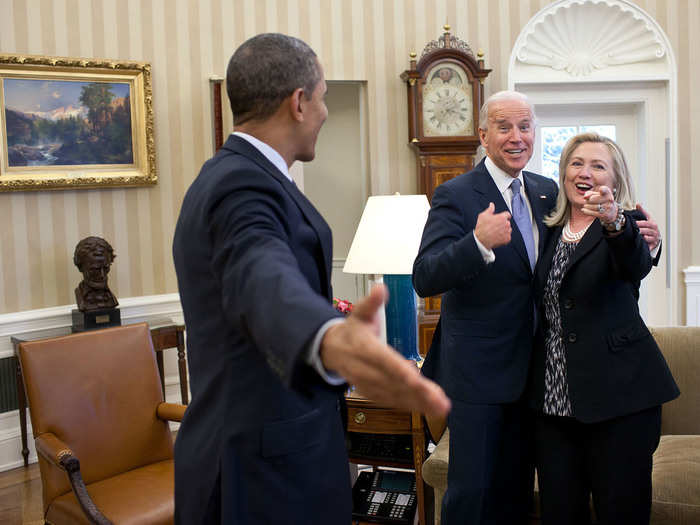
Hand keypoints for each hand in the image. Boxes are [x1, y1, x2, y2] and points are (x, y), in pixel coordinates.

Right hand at [320, 285, 450, 418]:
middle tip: (440, 401)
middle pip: (394, 383)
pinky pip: (394, 402)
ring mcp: (369, 384)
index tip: (416, 379)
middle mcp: (366, 370)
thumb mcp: (359, 312)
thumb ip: (371, 303)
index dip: (399, 371)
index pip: (383, 361)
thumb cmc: (352, 330)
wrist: (332, 350)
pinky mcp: (374, 393)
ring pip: (396, 396)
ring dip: (419, 403)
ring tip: (441, 407)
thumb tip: (380, 288)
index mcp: (364, 348)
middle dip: (418, 393)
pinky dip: (412, 406)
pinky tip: (430, 409)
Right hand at [474, 202, 511, 249]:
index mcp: (502, 217)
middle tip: (496, 226)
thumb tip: (491, 205)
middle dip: (503, 223)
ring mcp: (507, 232)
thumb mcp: (483, 215)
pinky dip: (504, 237)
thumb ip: (490, 209)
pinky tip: (498, 237)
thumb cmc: (482, 228)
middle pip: (507, 222)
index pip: (507, 214)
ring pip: (508, 229)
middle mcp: (506, 224)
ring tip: (496, 232)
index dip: (504, 216)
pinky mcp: (507, 239)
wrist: (481, 240)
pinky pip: (508, 237)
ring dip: (504, 230)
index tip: (501, 218)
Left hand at [582, 185, 616, 222]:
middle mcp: (609, 199)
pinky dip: (587, 211)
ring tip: (586, 205)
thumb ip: (589, 193)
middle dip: (588, 200)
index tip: (601, 189)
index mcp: (607, 193)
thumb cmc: (600, 200)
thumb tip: (585, 197)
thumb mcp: (596, 195)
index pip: (605, 190)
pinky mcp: (605, 215)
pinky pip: (594, 213)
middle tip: (587, 201)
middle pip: (593, 199)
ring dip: (587, 206)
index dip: (603, 189)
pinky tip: (584, 209)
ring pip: (594, 207)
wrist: (611, 211)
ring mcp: (608, 207)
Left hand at [635, 203, 660, 250]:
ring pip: (647, 238)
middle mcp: (655, 231)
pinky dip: (645, 245)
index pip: (647, 223)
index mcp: (653, 224)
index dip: (639, 223)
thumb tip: (638, 204)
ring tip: (635, 236)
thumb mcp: (647, 219)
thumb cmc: (650, 227)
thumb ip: (642, 212)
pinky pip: (649, 245)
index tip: (633, 223)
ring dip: (641, 237)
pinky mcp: (653, 245)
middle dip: (639, 230)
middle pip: (646, 230)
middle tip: (632, 230)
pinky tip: (640, 243)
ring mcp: (654, 238)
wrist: (655, 237)